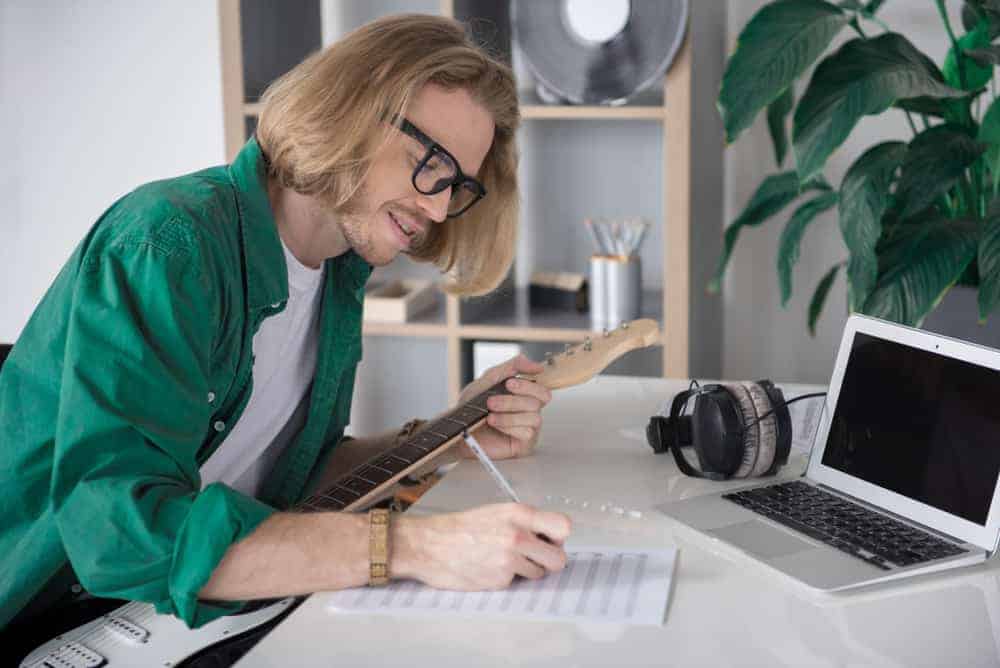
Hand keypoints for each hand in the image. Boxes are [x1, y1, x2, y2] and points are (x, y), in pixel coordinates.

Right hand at [391, 503, 571, 589]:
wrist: (429, 544)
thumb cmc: (459, 528)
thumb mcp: (496, 512)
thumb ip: (524, 522)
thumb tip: (547, 536)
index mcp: (518, 514)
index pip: (563, 527)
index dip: (559, 538)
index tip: (550, 541)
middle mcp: (517, 536)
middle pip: (558, 559)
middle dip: (548, 561)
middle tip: (534, 557)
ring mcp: (509, 560)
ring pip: (538, 573)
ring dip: (525, 570)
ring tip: (501, 559)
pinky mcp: (499, 580)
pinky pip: (515, 583)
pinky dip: (505, 578)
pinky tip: (488, 568)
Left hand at [456, 354, 551, 459]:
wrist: (458, 428)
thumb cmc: (473, 406)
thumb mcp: (490, 380)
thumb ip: (512, 367)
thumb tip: (536, 365)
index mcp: (525, 397)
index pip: (542, 390)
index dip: (529, 385)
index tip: (509, 383)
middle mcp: (530, 412)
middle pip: (538, 402)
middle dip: (512, 400)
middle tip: (491, 401)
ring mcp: (529, 429)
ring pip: (534, 417)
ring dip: (509, 415)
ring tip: (489, 415)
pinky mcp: (524, 445)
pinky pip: (527, 433)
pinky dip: (509, 427)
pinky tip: (494, 425)